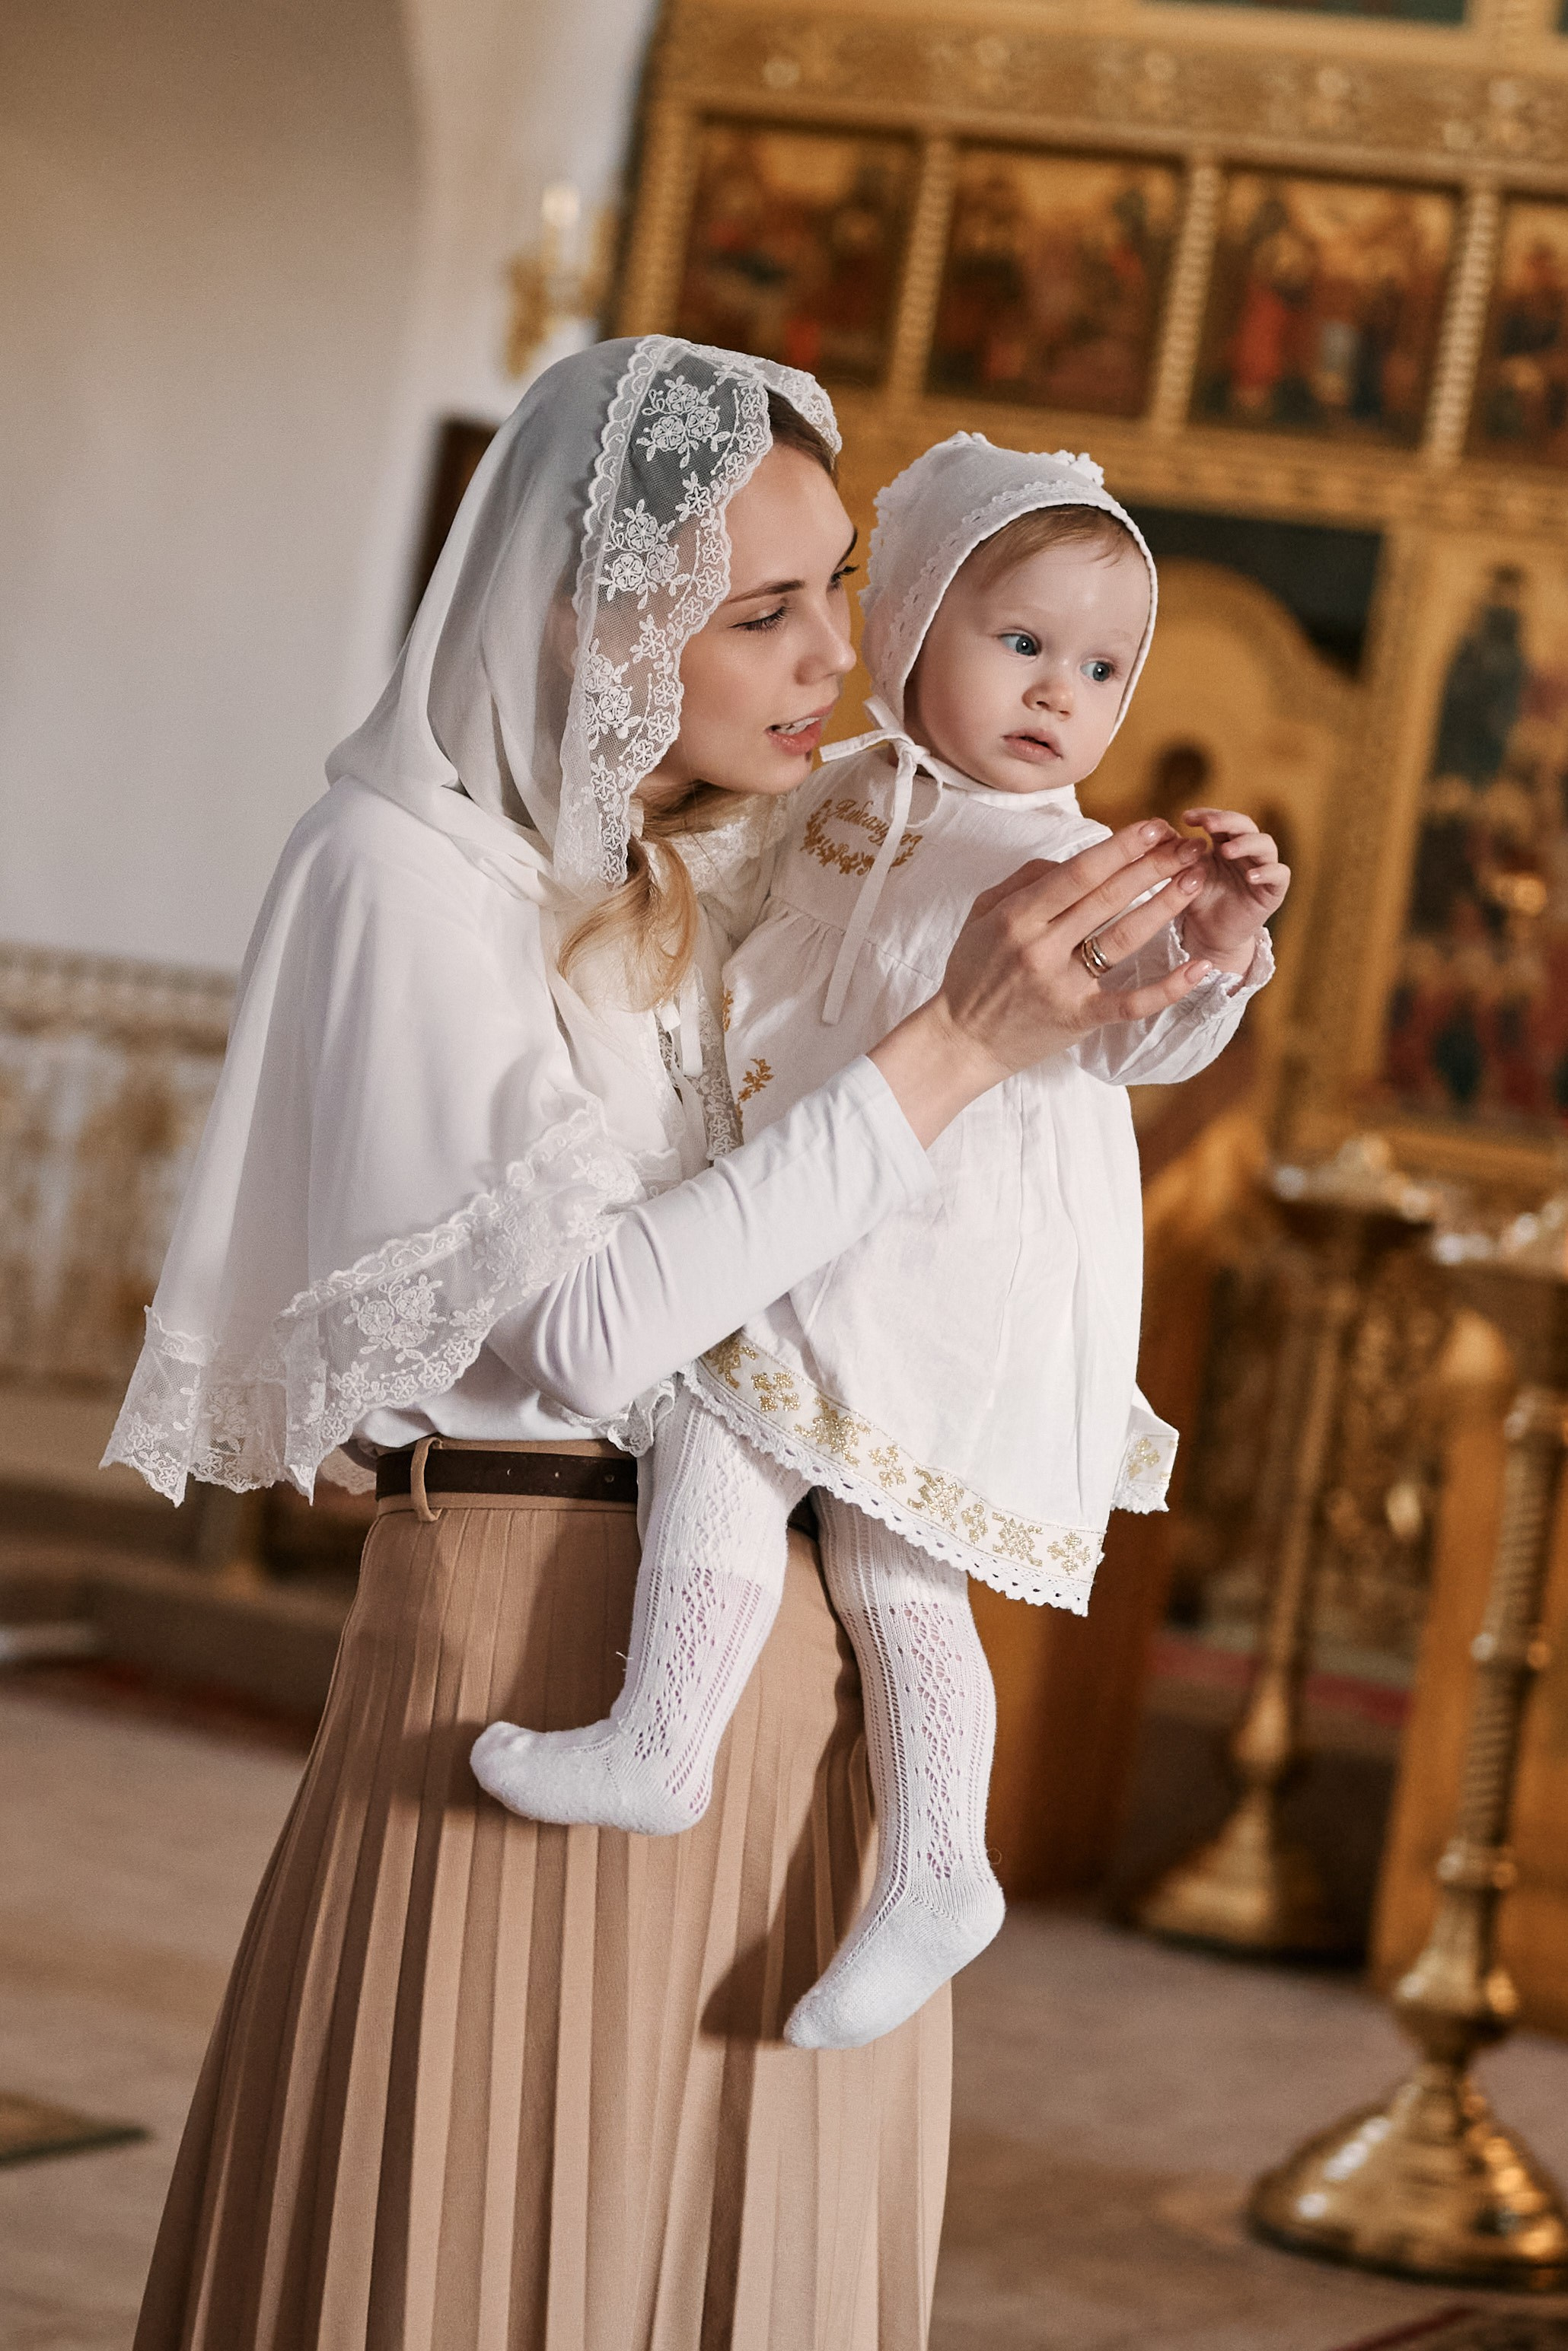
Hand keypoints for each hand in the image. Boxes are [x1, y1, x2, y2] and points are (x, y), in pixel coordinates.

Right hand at [870, 820, 1216, 1143]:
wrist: (961, 1040)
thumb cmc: (973, 971)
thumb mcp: (983, 914)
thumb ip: (1024, 880)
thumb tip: (1070, 857)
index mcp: (1017, 916)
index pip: (1079, 872)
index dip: (1122, 847)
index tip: (1155, 827)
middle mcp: (1040, 947)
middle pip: (1108, 898)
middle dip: (1154, 866)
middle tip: (1190, 847)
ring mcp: (1061, 985)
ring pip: (1123, 939)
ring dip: (1164, 906)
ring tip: (1196, 880)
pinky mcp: (1078, 1019)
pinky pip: (1129, 1002)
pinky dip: (1168, 987)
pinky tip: (1200, 967)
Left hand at [1176, 808, 1289, 975]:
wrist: (1210, 935)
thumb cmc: (1199, 901)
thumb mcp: (1183, 876)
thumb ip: (1175, 855)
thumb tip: (1155, 829)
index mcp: (1224, 842)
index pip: (1221, 820)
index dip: (1207, 814)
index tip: (1186, 817)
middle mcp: (1247, 851)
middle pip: (1245, 825)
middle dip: (1227, 821)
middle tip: (1208, 824)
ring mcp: (1263, 868)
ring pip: (1266, 844)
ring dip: (1247, 843)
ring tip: (1227, 850)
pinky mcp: (1274, 890)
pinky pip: (1280, 874)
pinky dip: (1268, 872)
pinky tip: (1250, 876)